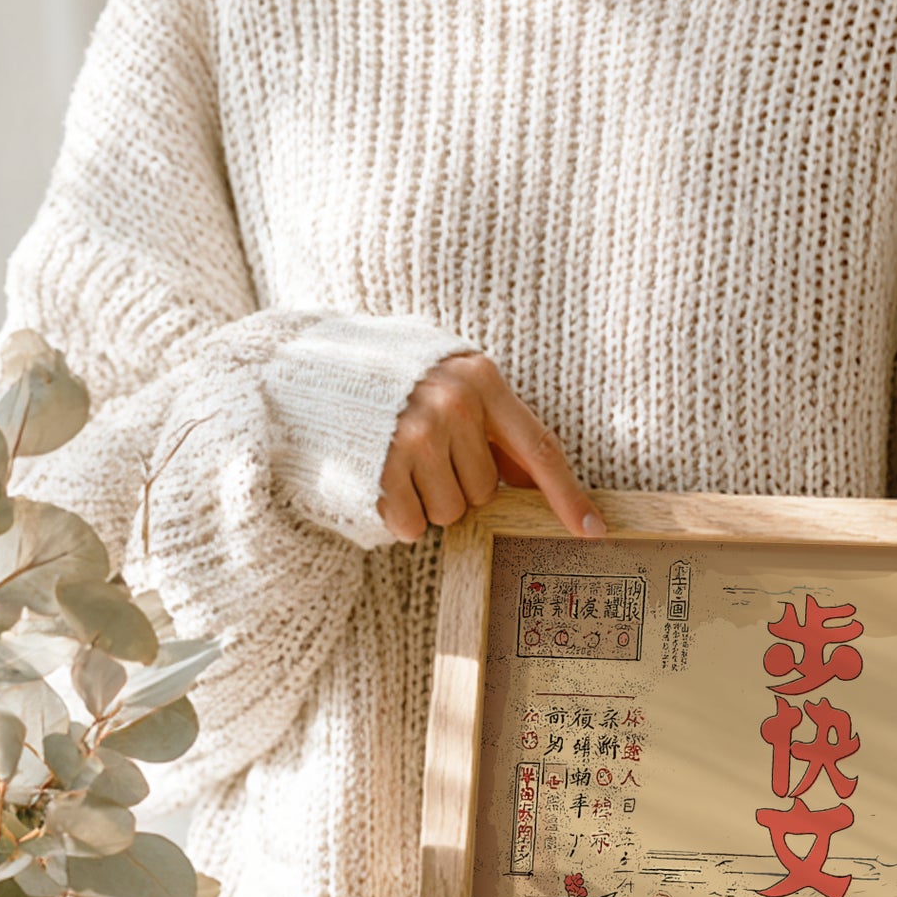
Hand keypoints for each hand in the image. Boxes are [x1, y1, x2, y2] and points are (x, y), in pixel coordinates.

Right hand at [378, 352, 604, 542]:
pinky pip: (413, 525)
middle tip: (422, 455)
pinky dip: (399, 516)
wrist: (303, 366)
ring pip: (452, 513)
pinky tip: (380, 480)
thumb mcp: (448, 381)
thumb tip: (534, 479)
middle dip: (458, 485)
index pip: (539, 448)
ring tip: (397, 463)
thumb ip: (492, 424)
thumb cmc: (387, 379)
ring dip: (427, 502)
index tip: (593, 530)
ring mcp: (416, 436)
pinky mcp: (382, 467)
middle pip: (486, 491)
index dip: (568, 495)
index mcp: (481, 379)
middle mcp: (454, 405)